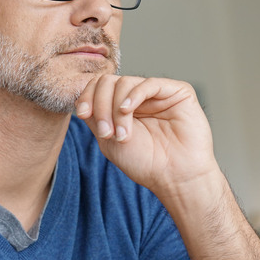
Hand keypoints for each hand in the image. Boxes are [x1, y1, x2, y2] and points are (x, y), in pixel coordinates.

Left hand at [74, 75, 218, 198]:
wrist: (175, 177)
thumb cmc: (146, 164)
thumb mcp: (109, 141)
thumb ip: (95, 117)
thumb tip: (82, 97)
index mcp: (123, 107)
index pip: (99, 87)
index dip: (87, 96)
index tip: (83, 114)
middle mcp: (140, 97)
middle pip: (108, 82)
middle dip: (100, 105)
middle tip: (105, 132)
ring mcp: (158, 93)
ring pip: (125, 82)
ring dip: (116, 109)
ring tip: (122, 136)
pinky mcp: (178, 92)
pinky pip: (149, 83)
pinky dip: (133, 96)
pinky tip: (126, 111)